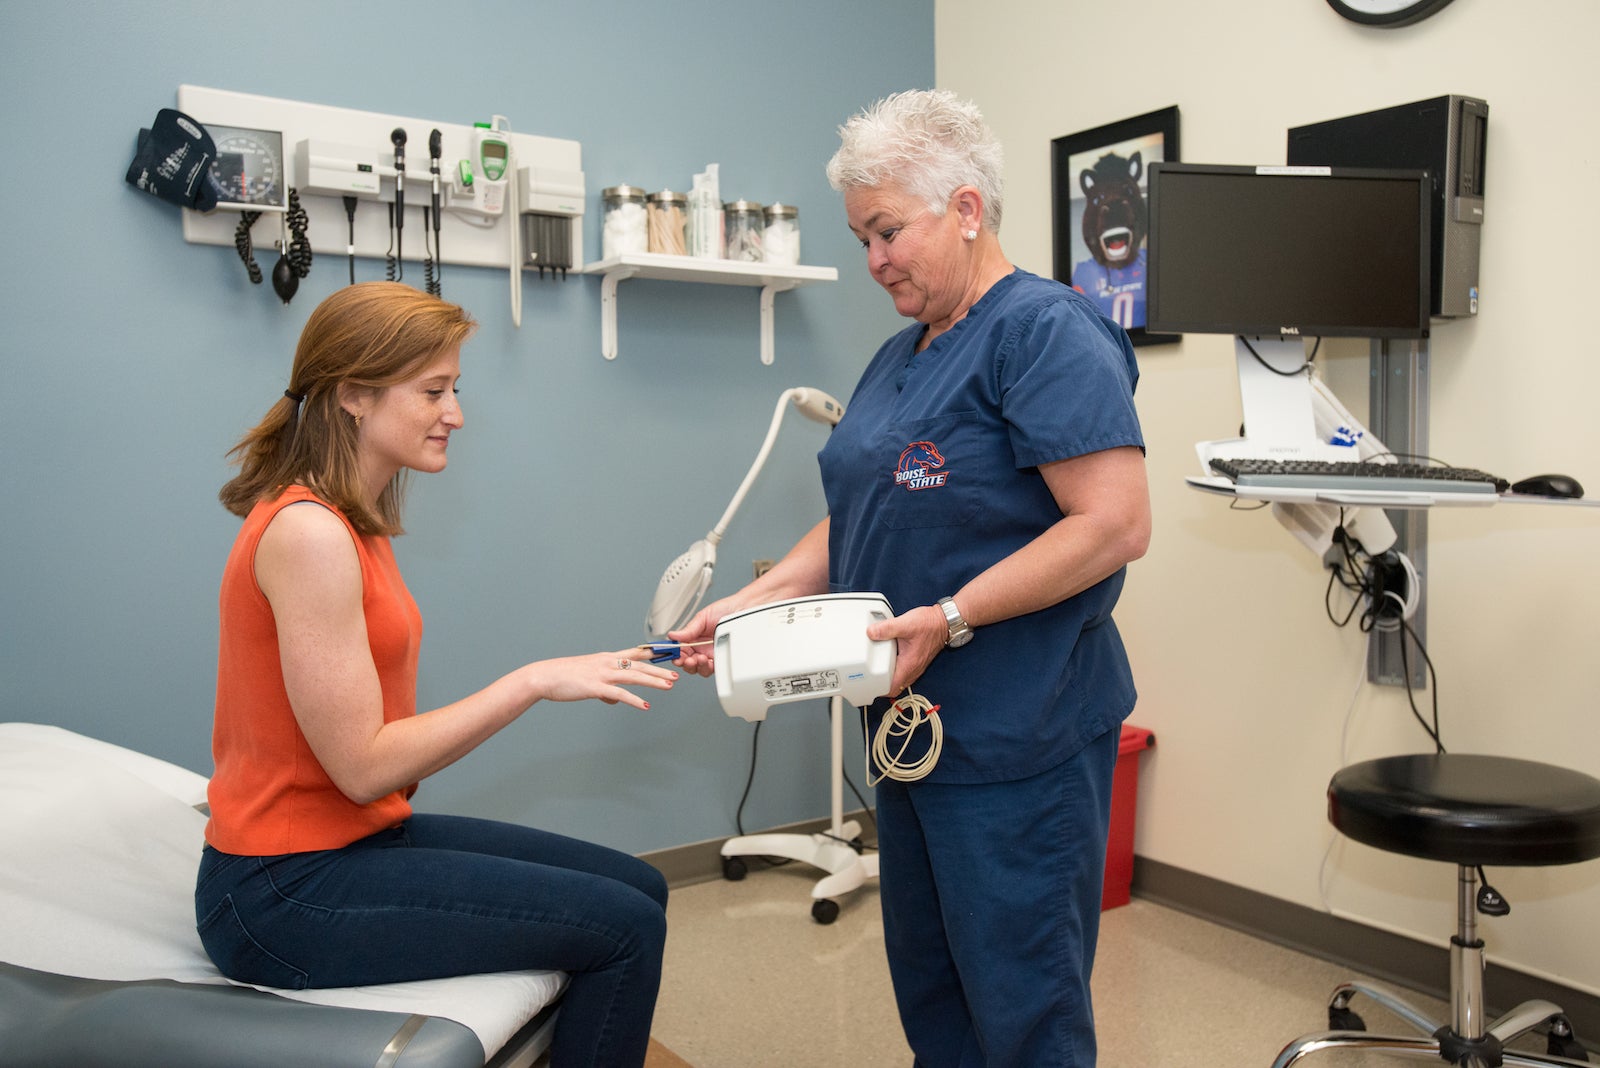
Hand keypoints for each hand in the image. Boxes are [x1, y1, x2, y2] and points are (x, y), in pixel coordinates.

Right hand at [527, 649, 676, 710]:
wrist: (544, 676)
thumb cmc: (563, 677)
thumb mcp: (587, 678)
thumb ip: (604, 688)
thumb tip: (613, 699)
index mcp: (606, 658)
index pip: (635, 654)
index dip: (653, 655)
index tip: (668, 655)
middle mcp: (607, 662)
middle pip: (640, 665)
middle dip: (660, 670)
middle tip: (676, 674)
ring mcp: (602, 674)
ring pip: (635, 676)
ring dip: (654, 681)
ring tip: (669, 686)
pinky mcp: (596, 687)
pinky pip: (620, 694)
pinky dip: (634, 700)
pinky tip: (645, 705)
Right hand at [666, 598, 734, 677]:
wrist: (743, 609)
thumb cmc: (724, 610)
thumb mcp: (702, 618)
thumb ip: (688, 630)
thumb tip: (672, 635)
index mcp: (693, 638)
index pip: (680, 650)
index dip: (676, 655)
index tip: (675, 655)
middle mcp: (701, 648)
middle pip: (688, 662)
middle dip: (686, 663)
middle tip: (687, 659)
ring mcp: (711, 654)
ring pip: (699, 668)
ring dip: (697, 666)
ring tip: (700, 658)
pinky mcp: (722, 659)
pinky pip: (713, 669)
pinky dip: (708, 668)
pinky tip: (709, 661)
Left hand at [868, 604, 949, 695]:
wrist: (944, 622)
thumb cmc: (929, 624)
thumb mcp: (906, 624)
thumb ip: (887, 628)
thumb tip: (871, 633)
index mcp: (909, 665)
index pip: (893, 688)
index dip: (880, 691)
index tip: (870, 685)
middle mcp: (914, 669)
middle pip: (896, 687)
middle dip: (882, 686)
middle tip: (870, 678)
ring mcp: (916, 666)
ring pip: (901, 680)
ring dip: (890, 678)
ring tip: (878, 670)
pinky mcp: (917, 660)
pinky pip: (905, 672)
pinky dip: (896, 671)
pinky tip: (889, 660)